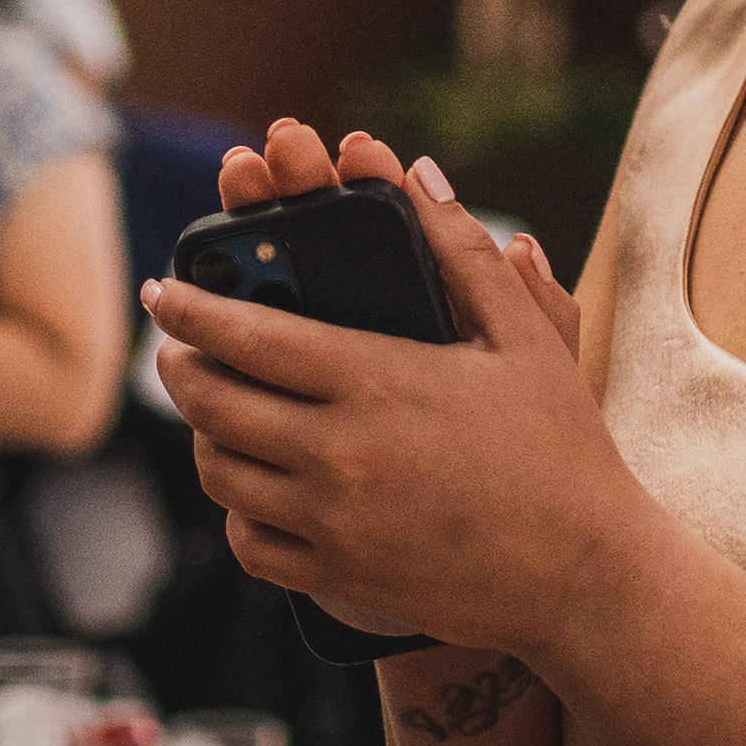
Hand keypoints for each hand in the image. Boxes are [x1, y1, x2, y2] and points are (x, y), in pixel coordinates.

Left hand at [143, 120, 615, 656]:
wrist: (583, 573)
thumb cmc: (558, 444)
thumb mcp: (523, 337)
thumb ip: (460, 247)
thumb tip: (410, 167)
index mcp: (378, 380)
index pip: (249, 336)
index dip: (194, 309)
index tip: (163, 290)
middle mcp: (342, 453)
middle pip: (216, 403)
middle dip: (181, 367)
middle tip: (175, 347)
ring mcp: (334, 523)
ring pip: (222, 473)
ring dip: (205, 433)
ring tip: (212, 408)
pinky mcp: (339, 578)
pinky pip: (250, 542)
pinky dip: (237, 509)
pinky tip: (252, 484)